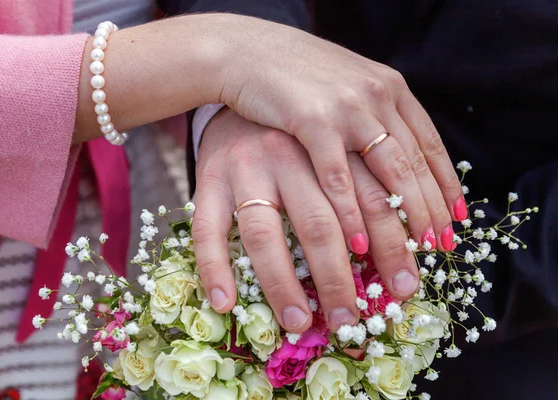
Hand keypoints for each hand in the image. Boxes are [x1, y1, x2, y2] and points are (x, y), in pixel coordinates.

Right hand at [192, 108, 421, 332]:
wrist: (248, 74)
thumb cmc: (300, 122)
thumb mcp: (340, 134)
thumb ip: (366, 175)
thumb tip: (398, 238)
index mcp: (330, 144)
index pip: (372, 202)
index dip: (393, 248)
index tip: (404, 288)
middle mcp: (288, 156)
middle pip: (319, 225)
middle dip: (338, 279)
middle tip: (349, 320)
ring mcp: (245, 167)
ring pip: (264, 232)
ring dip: (281, 283)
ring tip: (297, 322)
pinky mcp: (209, 177)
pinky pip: (207, 228)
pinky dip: (214, 267)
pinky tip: (224, 302)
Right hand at [213, 14, 464, 254]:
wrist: (248, 51)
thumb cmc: (295, 75)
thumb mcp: (345, 85)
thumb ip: (370, 114)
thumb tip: (389, 158)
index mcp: (389, 87)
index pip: (429, 144)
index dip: (445, 185)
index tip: (454, 219)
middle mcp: (376, 96)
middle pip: (414, 163)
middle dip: (430, 211)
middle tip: (439, 248)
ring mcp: (347, 108)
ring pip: (388, 172)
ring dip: (402, 218)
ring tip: (411, 253)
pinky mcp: (312, 121)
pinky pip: (338, 176)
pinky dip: (350, 212)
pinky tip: (357, 241)